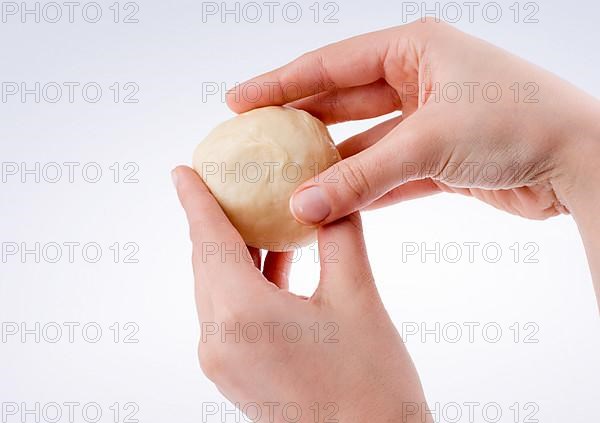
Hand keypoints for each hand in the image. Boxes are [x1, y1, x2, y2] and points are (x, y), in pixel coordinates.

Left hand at [172, 165, 431, 422]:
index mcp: (242, 316)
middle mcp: (218, 341)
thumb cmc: (371, 388)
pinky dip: (247, 282)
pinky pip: (229, 313)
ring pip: (217, 288)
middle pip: (206, 263)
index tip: (182, 171)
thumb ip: (339, 236)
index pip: (208, 240)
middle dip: (213, 220)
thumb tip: (330, 197)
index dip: (195, 200)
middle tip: (225, 183)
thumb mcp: (358, 298)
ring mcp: (223, 362)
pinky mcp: (236, 374)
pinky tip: (276, 261)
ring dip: (234, 251)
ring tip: (256, 215)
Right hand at [226, 19, 599, 225]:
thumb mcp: (428, 143)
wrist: (579, 161)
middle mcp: (417, 78)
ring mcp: (427, 118)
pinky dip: (362, 189)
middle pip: (342, 101)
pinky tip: (331, 205)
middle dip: (300, 124)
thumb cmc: (516, 124)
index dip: (281, 83)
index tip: (239, 100)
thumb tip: (302, 205)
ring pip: (364, 143)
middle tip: (255, 141)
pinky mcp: (438, 157)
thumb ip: (361, 176)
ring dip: (332, 166)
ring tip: (287, 183)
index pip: (330, 64)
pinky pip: (388, 172)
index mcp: (413, 48)